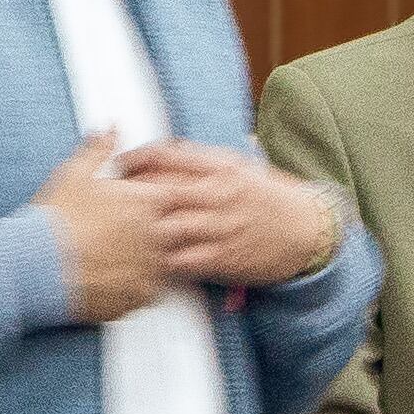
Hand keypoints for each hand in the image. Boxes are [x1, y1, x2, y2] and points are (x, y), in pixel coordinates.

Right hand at [32, 131, 170, 323]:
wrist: (35, 266)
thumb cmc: (54, 221)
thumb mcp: (75, 173)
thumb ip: (100, 149)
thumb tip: (110, 129)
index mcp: (147, 200)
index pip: (176, 194)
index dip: (161, 198)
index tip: (145, 204)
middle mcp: (156, 235)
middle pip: (178, 231)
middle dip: (160, 231)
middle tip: (131, 234)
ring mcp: (150, 268)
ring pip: (167, 263)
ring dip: (151, 259)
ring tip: (120, 258)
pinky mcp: (138, 297)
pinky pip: (150, 292)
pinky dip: (137, 287)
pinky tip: (115, 279)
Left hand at [117, 140, 336, 288]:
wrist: (306, 231)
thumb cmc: (268, 197)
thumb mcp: (240, 167)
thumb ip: (203, 161)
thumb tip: (164, 152)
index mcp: (221, 166)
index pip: (168, 155)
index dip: (135, 158)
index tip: (116, 163)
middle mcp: (219, 194)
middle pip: (159, 190)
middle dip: (128, 196)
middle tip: (106, 202)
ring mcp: (220, 227)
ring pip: (166, 227)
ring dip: (138, 232)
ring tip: (117, 234)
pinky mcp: (223, 257)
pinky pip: (181, 260)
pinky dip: (158, 261)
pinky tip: (142, 261)